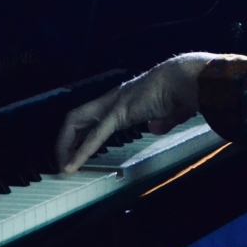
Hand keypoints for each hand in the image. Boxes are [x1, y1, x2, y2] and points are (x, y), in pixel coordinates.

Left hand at [55, 53, 210, 172]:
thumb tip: (156, 128)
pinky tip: (73, 165)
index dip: (80, 134)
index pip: (91, 116)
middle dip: (64, 140)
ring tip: (62, 167)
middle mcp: (112, 99)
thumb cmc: (181, 92)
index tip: (75, 152)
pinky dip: (81, 151)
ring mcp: (113, 104)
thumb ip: (160, 121)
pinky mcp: (119, 112)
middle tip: (60, 162)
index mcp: (123, 99)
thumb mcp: (168, 112)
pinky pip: (95, 135)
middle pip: (76, 117)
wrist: (185, 79)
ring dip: (66, 146)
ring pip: (76, 123)